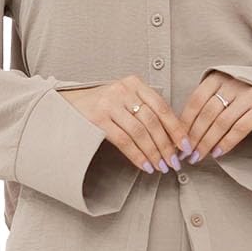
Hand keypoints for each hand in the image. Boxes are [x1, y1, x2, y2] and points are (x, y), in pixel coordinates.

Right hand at [56, 78, 190, 172]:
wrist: (65, 104)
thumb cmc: (100, 105)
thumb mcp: (124, 99)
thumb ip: (145, 110)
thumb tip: (172, 137)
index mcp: (134, 83)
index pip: (162, 107)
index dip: (176, 128)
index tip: (186, 145)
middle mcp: (123, 90)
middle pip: (153, 121)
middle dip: (166, 145)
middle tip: (174, 162)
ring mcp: (109, 103)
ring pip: (140, 132)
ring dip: (153, 153)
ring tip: (161, 167)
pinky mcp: (97, 118)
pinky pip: (124, 141)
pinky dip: (137, 155)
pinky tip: (144, 165)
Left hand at [178, 72, 251, 160]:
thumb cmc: (245, 98)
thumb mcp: (224, 93)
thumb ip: (206, 105)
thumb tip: (182, 131)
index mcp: (218, 78)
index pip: (195, 101)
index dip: (185, 123)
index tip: (177, 141)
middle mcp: (232, 83)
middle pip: (206, 113)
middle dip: (194, 137)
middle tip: (186, 154)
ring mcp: (248, 95)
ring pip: (221, 122)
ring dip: (207, 142)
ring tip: (199, 156)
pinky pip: (239, 128)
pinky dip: (226, 142)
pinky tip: (218, 153)